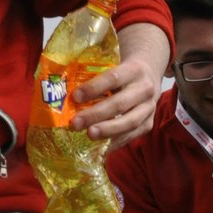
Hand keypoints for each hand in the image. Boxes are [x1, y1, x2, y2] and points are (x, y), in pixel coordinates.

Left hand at [71, 22, 165, 149]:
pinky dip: (116, 142)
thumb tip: (63, 92)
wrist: (149, 73)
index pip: (112, 78)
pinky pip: (132, 135)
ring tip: (89, 136)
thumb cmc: (122, 71)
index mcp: (134, 70)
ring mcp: (149, 108)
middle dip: (96, 115)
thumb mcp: (113, 65)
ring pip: (129, 122)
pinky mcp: (149, 123)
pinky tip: (101, 147)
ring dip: (107, 131)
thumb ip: (94, 77)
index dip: (93, 88)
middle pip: (120, 103)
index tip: (75, 97)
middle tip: (75, 123)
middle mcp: (145, 89)